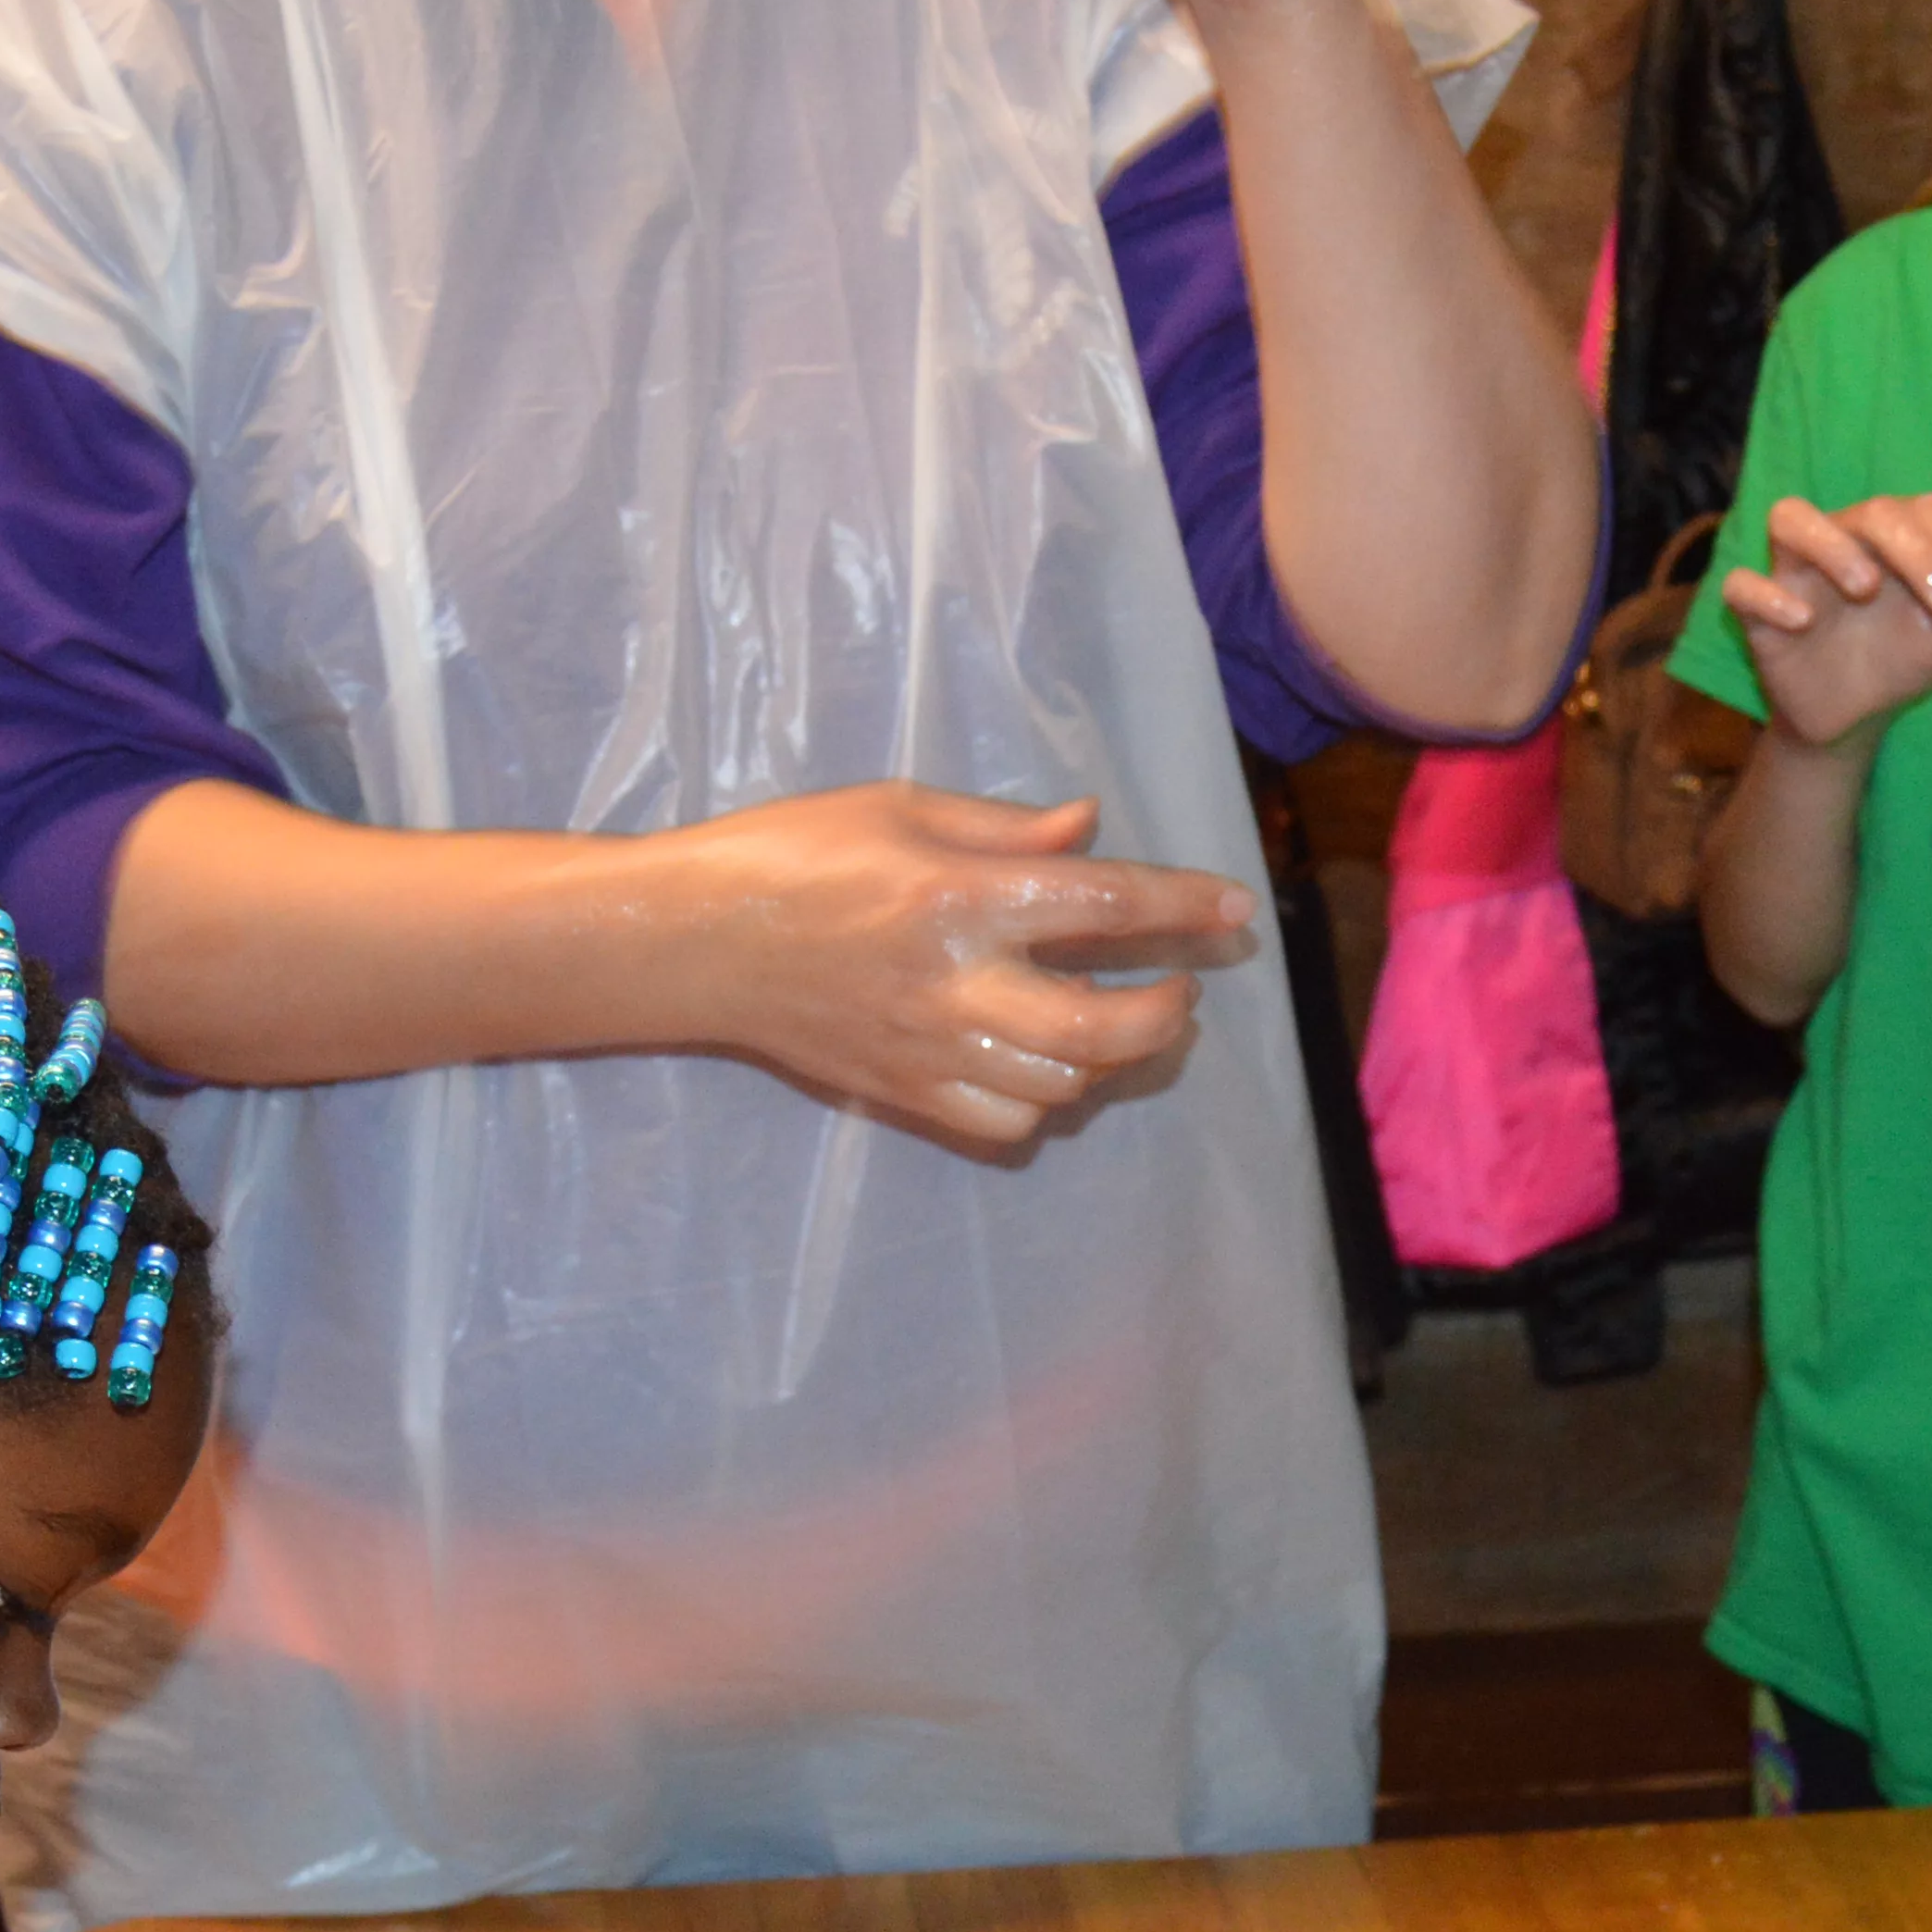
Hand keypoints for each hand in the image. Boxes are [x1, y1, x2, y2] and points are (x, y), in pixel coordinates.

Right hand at [663, 784, 1252, 1151]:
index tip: (1235, 911)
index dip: (1180, 908)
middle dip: (1162, 1014)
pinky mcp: (904, 1094)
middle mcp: (955, 985)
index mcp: (958, 899)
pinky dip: (1045, 1101)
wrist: (696, 943)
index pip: (1101, 904)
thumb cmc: (791, 855)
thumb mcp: (898, 808)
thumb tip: (1090, 829)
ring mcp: (929, 1050)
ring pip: (1060, 1086)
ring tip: (1114, 1023)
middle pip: (1099, 1029)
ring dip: (1108, 1060)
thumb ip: (1004, 829)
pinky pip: (1004, 1122)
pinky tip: (1045, 1065)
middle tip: (1177, 989)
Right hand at [1710, 494, 1931, 756]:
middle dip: (1915, 549)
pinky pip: (1742, 585)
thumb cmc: (1898, 660)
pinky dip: (1767, 596)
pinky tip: (1803, 621)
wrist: (1852, 717)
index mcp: (1894, 538)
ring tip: (1866, 587)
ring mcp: (1795, 573)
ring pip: (1789, 518)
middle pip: (1870, 512)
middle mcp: (1843, 540)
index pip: (1922, 507)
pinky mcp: (1757, 613)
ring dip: (1832, 544)